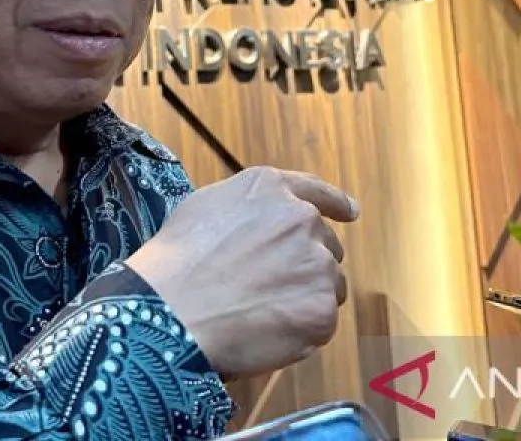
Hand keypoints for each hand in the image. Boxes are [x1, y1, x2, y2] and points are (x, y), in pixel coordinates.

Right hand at [126, 166, 358, 379]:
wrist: (169, 309)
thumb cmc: (177, 261)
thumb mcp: (206, 206)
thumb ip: (249, 207)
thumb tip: (265, 223)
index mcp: (271, 189)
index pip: (316, 192)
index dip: (336, 203)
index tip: (350, 212)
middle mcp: (301, 219)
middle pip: (325, 245)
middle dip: (306, 264)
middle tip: (269, 287)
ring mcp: (316, 264)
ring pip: (328, 285)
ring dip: (305, 297)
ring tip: (261, 312)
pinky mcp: (321, 309)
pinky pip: (320, 322)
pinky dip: (300, 330)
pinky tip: (265, 331)